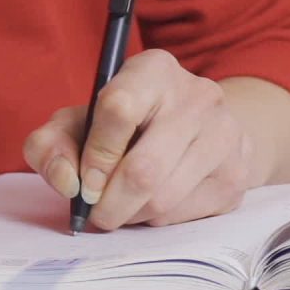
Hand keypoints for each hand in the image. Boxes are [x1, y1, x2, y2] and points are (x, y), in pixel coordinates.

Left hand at [22, 49, 258, 229]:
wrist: (200, 127)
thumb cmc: (126, 125)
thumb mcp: (80, 122)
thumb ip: (51, 145)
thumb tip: (66, 182)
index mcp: (153, 69)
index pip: (118, 108)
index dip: (95, 155)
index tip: (85, 182)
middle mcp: (197, 95)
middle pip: (143, 169)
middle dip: (110, 203)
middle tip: (98, 213)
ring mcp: (225, 133)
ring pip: (165, 198)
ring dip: (133, 215)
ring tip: (124, 207)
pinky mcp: (238, 172)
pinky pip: (187, 214)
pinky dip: (159, 220)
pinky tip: (153, 205)